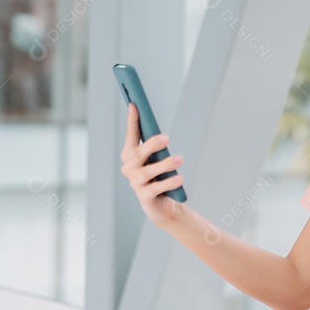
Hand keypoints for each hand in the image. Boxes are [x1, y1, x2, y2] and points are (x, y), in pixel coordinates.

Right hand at [119, 102, 184, 225]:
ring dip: (164, 165)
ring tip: (179, 160)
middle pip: (138, 154)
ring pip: (147, 172)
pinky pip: (156, 188)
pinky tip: (179, 178)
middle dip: (151, 145)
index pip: (130, 136)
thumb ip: (157, 146)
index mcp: (131, 155)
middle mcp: (129, 168)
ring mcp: (135, 183)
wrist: (162, 203)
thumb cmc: (160, 175)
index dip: (132, 121)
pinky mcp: (145, 196)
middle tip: (166, 138)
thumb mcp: (158, 158)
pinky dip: (168, 182)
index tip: (134, 105)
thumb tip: (162, 132)